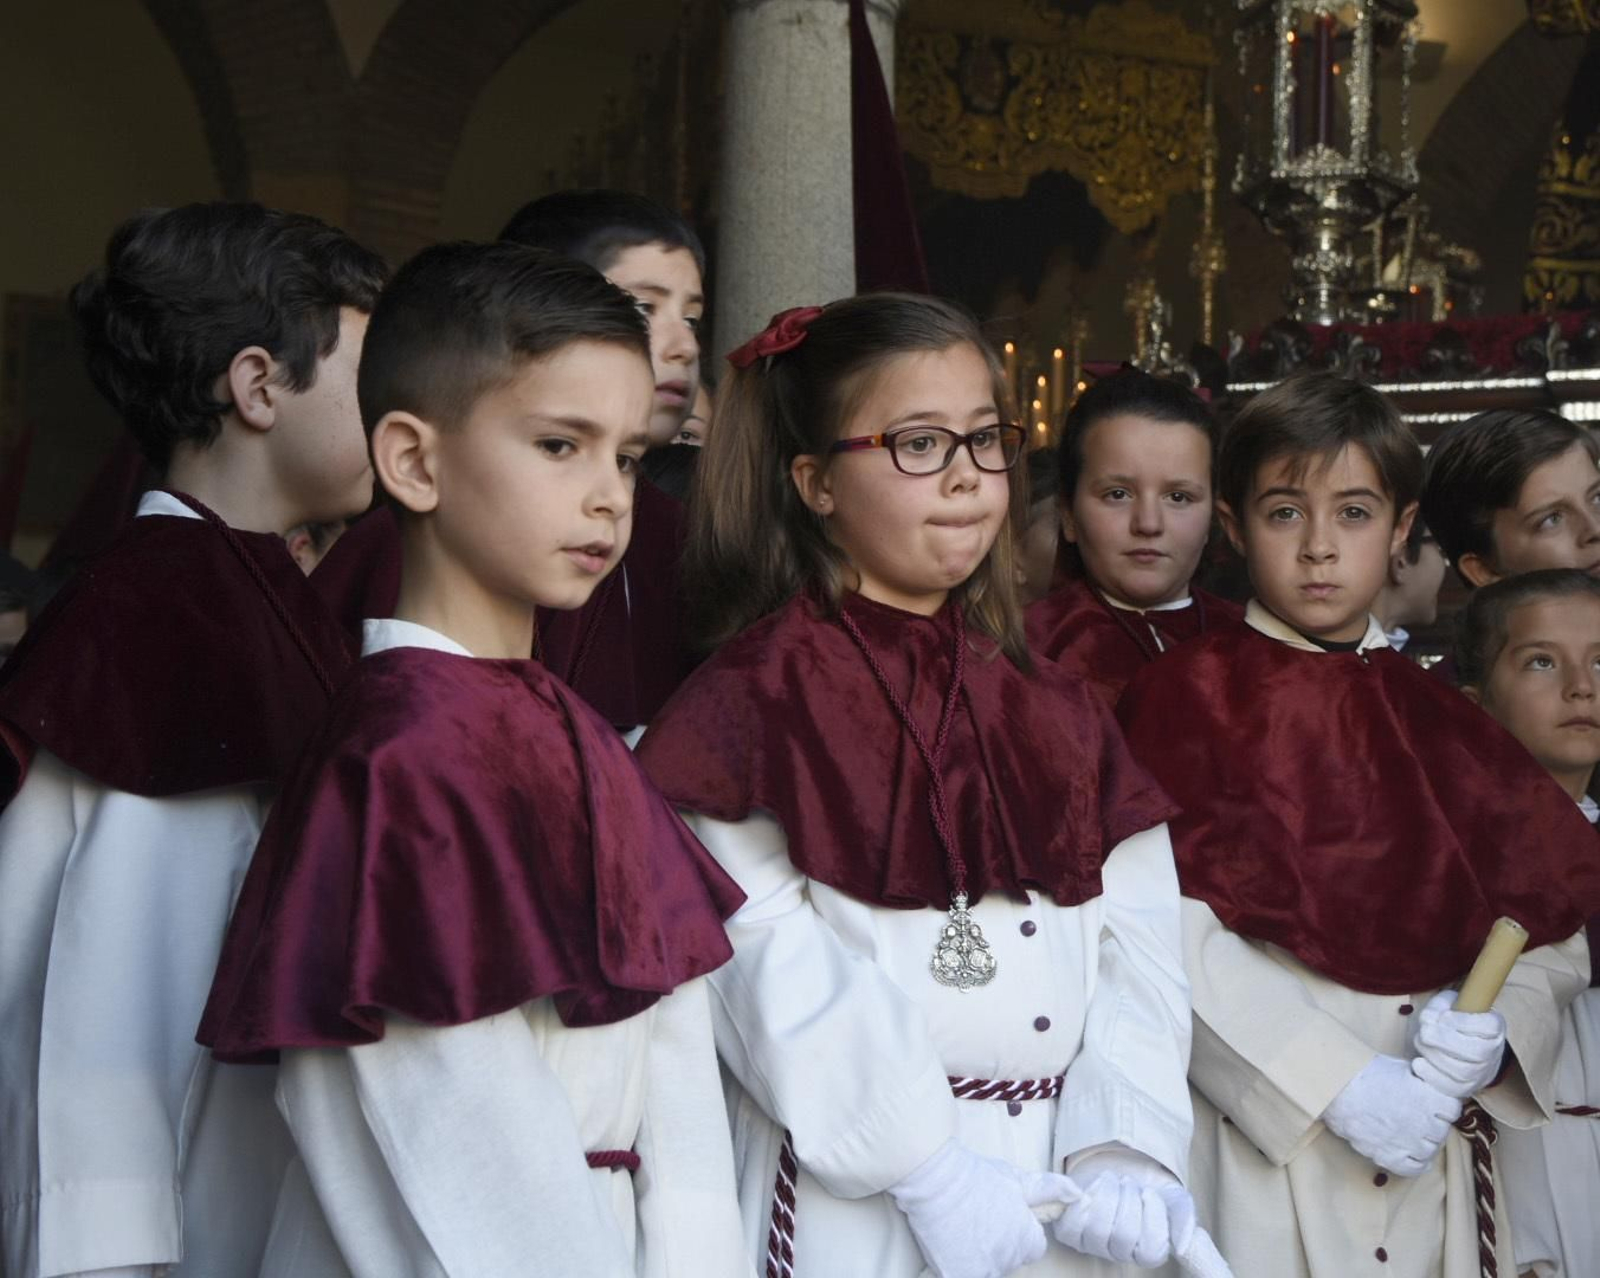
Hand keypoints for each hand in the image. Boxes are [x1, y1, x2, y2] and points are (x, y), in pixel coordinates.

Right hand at [888, 1139, 1070, 1277]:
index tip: (999, 1216)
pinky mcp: (958, 1274)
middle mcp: (1009, 1260)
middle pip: (1008, 1260)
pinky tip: (950, 1242)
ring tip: (962, 1227)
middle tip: (977, 1218)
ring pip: (987, 1269)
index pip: (1031, 1248)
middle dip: (997, 1244)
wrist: (936, 1177)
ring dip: (976, 1255)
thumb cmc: (976, 1175)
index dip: (1016, 1231)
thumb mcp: (1015, 1179)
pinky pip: (963, 1274)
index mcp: (1027, 1239)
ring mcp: (984, 1269)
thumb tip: (1077, 1195)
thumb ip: (1049, 1189)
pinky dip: (957, 1264)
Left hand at [1050, 1172, 1194, 1267]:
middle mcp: (1120, 1253)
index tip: (1149, 1192)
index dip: (1151, 1218)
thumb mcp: (1175, 1198)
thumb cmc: (1147, 1187)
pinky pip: (1073, 1224)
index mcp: (1148, 1251)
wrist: (1116, 1165)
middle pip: (1124, 1236)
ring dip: (1107, 1195)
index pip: (1151, 1251)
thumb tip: (1182, 1246)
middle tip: (1129, 1182)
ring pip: (1098, 1230)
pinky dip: (1084, 1198)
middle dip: (1128, 1199)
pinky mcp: (1070, 1232)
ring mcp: (1093, 1244)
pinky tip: (1092, 1186)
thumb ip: (1185, 1220)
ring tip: (1113, 1180)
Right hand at [1322, 1054, 1461, 1176]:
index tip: (1433, 1104)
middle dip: (1432, 1124)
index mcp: (1428, 1099)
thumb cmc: (1364, 1072)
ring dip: (1424, 1143)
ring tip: (1410, 1133)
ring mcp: (1408, 1142)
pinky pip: (1415, 1168)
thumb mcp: (1400, 1068)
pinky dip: (1416, 1162)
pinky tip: (1409, 1152)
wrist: (1336, 1088)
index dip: (1441, 1106)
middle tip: (1416, 1116)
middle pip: (1441, 1130)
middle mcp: (1423, 1123)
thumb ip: (1421, 1082)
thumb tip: (1429, 1087)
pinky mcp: (1390, 1156)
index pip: (1452, 1109)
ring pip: (1431, 1150)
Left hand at [1409, 989, 1506, 1098]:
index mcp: (1494, 1027)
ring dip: (1434, 1055)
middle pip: (1475, 1053)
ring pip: (1461, 1071)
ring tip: (1421, 1043)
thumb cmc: (1454, 1021)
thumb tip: (1428, 1019)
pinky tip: (1419, 1063)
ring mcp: (1481, 1074)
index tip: (1444, 1016)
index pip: (1489, 1027)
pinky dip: (1431, 1076)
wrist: (1464, 1046)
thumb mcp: (1449, 1003)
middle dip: (1443, 1040)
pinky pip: (1451, 1088)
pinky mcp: (1465, 1089)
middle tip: (1424, 1031)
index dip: (1463, 1022)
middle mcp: (1493, 1053)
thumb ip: (1439, 1005)